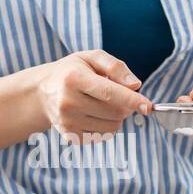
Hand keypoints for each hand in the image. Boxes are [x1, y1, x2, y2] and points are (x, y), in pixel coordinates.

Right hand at [33, 50, 151, 137]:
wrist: (44, 92)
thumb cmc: (73, 71)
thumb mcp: (91, 57)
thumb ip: (116, 67)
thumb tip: (135, 85)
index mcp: (73, 79)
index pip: (109, 92)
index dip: (131, 100)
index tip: (148, 107)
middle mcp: (68, 102)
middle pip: (115, 112)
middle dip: (126, 105)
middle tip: (118, 95)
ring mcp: (68, 122)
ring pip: (112, 127)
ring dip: (117, 117)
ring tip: (103, 104)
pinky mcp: (70, 136)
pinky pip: (103, 136)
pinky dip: (106, 126)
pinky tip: (94, 114)